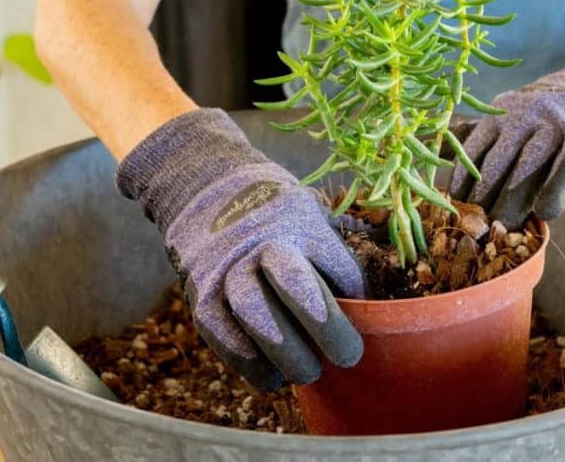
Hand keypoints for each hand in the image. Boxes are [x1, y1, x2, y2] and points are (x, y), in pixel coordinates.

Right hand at [117, 109, 364, 389]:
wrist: (203, 187)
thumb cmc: (273, 212)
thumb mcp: (309, 216)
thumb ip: (331, 257)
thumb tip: (361, 310)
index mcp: (298, 221)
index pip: (336, 265)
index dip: (354, 298)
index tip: (365, 324)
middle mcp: (261, 243)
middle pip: (297, 287)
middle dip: (327, 329)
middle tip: (346, 357)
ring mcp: (227, 268)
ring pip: (258, 318)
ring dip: (287, 355)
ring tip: (307, 373)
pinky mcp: (200, 295)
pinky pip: (223, 337)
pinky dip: (249, 364)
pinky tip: (270, 376)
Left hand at [450, 41, 564, 227]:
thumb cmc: (555, 112)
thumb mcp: (516, 116)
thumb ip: (483, 137)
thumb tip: (434, 152)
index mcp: (500, 113)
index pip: (471, 152)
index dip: (461, 186)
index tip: (453, 215)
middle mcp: (523, 113)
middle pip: (496, 162)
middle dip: (483, 199)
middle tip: (475, 232)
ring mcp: (555, 119)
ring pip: (528, 165)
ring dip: (513, 200)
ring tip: (503, 230)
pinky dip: (557, 188)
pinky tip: (547, 213)